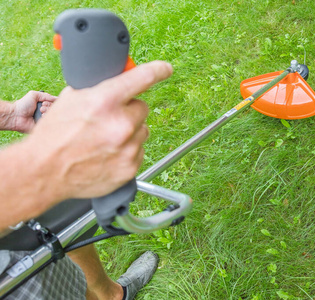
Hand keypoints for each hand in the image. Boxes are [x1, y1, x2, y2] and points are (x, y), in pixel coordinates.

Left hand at [12, 91, 56, 132]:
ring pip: (54, 115)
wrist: (16, 115)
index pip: (54, 103)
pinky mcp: (43, 125)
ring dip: (47, 111)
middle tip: (41, 106)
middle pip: (55, 109)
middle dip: (49, 106)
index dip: (52, 101)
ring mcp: (44, 119)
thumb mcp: (33, 95)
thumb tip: (56, 98)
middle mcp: (45, 112)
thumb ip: (46, 95)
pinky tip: (42, 117)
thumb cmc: (23, 105)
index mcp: (43, 105)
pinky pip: (51, 122)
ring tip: (40, 111)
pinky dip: (47, 118)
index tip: (45, 102)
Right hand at [27, 61, 172, 200]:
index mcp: (105, 100)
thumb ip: (100, 87)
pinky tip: (109, 153)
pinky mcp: (130, 167)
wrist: (45, 172)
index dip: (158, 70)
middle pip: (142, 108)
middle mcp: (121, 123)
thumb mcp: (72, 99)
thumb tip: (121, 77)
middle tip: (109, 119)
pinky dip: (128, 150)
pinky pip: (139, 150)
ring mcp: (128, 147)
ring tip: (106, 139)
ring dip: (130, 132)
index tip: (165, 69)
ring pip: (142, 130)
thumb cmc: (55, 135)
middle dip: (129, 111)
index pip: (143, 78)